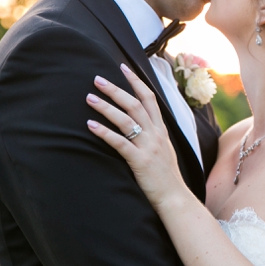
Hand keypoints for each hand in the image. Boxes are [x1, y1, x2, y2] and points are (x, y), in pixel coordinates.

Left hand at [85, 64, 187, 209]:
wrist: (175, 198)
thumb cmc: (166, 178)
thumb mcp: (164, 151)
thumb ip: (153, 137)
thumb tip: (140, 126)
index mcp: (161, 131)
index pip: (149, 99)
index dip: (136, 81)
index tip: (123, 67)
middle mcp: (156, 135)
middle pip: (135, 104)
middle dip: (115, 89)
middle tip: (97, 79)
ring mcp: (149, 147)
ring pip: (126, 120)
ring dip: (106, 107)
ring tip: (89, 98)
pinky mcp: (140, 161)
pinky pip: (120, 143)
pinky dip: (104, 132)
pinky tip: (90, 125)